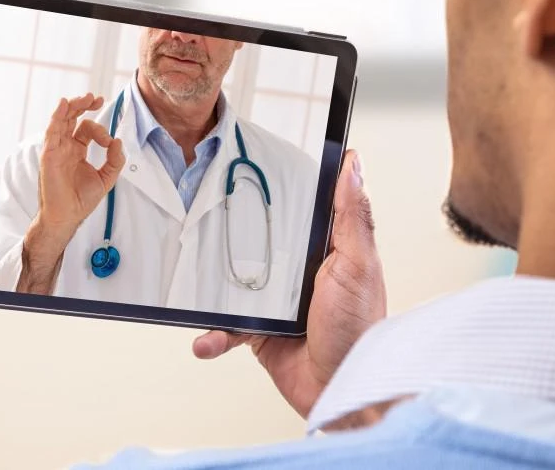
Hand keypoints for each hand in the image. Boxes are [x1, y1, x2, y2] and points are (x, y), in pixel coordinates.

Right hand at [19, 94, 124, 290]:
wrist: (67, 217)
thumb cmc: (82, 200)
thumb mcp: (106, 177)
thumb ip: (115, 159)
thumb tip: (118, 141)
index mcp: (77, 150)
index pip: (87, 128)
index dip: (100, 130)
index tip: (109, 142)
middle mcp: (65, 146)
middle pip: (72, 118)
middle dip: (83, 105)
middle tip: (96, 98)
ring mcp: (56, 149)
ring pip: (61, 120)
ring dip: (72, 106)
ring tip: (86, 97)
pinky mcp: (49, 154)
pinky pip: (52, 131)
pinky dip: (57, 116)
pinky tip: (64, 104)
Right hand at [192, 150, 385, 420]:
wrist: (342, 389)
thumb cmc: (360, 329)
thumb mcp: (357, 264)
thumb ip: (353, 217)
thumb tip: (353, 167)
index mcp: (329, 249)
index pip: (304, 210)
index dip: (285, 190)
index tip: (258, 165)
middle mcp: (302, 272)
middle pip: (262, 242)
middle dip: (234, 234)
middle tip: (207, 219)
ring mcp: (278, 302)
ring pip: (237, 283)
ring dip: (214, 287)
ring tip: (195, 281)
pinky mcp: (261, 331)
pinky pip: (228, 326)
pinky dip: (214, 333)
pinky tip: (207, 336)